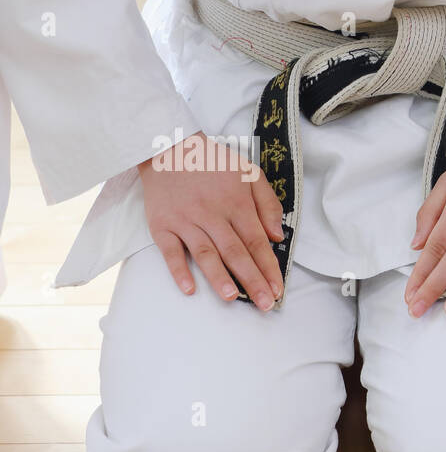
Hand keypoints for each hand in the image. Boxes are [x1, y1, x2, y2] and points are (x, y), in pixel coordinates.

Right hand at [138, 132, 285, 310]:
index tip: (278, 289)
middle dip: (252, 280)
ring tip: (232, 298)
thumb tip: (277, 235)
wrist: (168, 147)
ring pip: (205, 253)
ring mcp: (185, 220)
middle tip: (264, 305)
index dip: (269, 267)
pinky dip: (178, 270)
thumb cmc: (214, 163)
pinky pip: (169, 251)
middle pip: (235, 252)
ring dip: (219, 277)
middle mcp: (212, 214)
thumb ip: (267, 203)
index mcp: (236, 203)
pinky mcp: (161, 225)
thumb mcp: (249, 173)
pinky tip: (189, 288)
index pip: (257, 241)